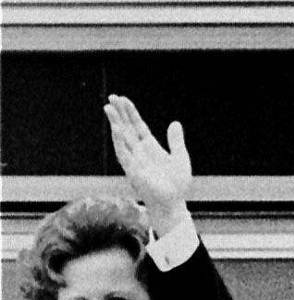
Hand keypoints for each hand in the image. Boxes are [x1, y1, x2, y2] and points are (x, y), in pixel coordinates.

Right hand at [104, 94, 192, 234]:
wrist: (173, 203)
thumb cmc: (176, 184)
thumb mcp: (180, 158)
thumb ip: (176, 141)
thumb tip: (175, 123)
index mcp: (150, 147)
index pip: (138, 125)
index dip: (131, 112)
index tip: (123, 99)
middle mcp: (139, 151)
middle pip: (127, 128)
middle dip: (119, 113)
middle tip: (112, 96)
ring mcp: (134, 160)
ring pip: (122, 138)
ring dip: (115, 123)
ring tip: (108, 108)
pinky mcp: (132, 170)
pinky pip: (124, 153)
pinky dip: (120, 141)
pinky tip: (117, 128)